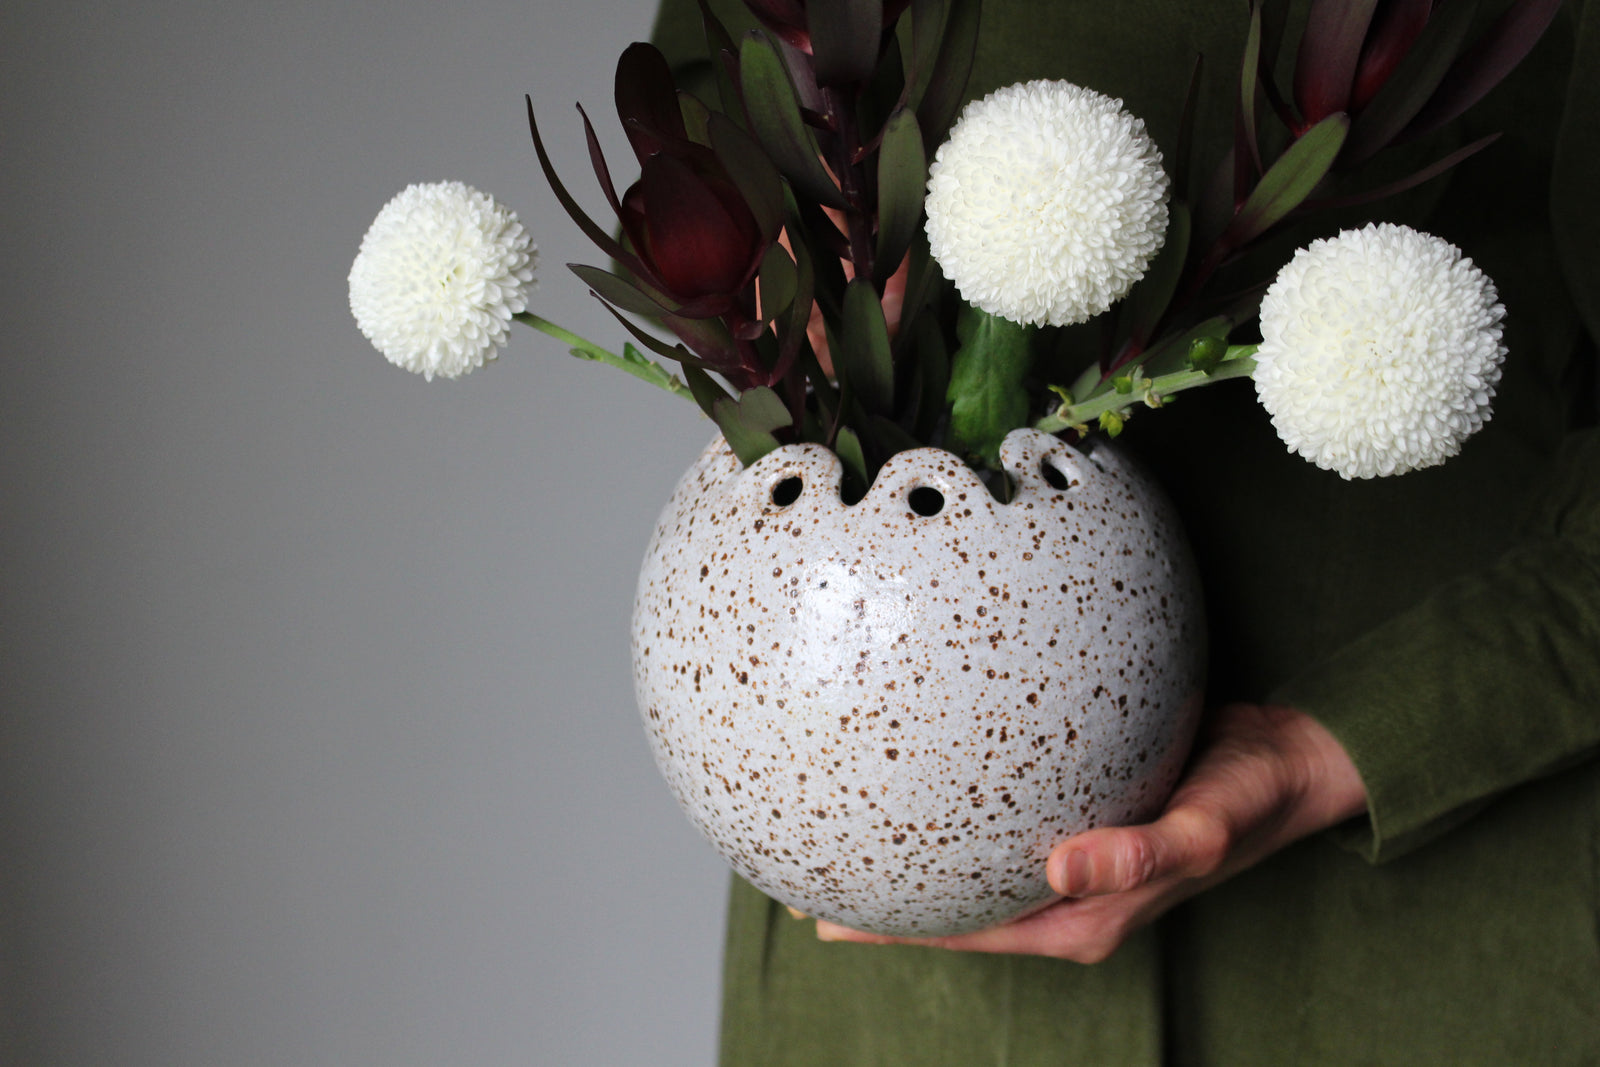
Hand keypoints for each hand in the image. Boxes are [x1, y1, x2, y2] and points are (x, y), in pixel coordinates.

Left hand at [815, 702, 1366, 960]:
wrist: (1289, 760)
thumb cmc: (1248, 798)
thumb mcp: (1204, 828)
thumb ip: (1140, 855)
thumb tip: (1060, 867)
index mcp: (1081, 917)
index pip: (968, 932)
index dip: (896, 927)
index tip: (823, 913)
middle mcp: (1067, 894)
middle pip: (956, 904)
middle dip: (887, 898)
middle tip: (805, 875)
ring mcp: (1071, 857)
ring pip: (974, 863)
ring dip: (918, 853)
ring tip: (848, 825)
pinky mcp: (1080, 813)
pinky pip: (1003, 817)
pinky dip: (958, 805)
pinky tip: (929, 765)